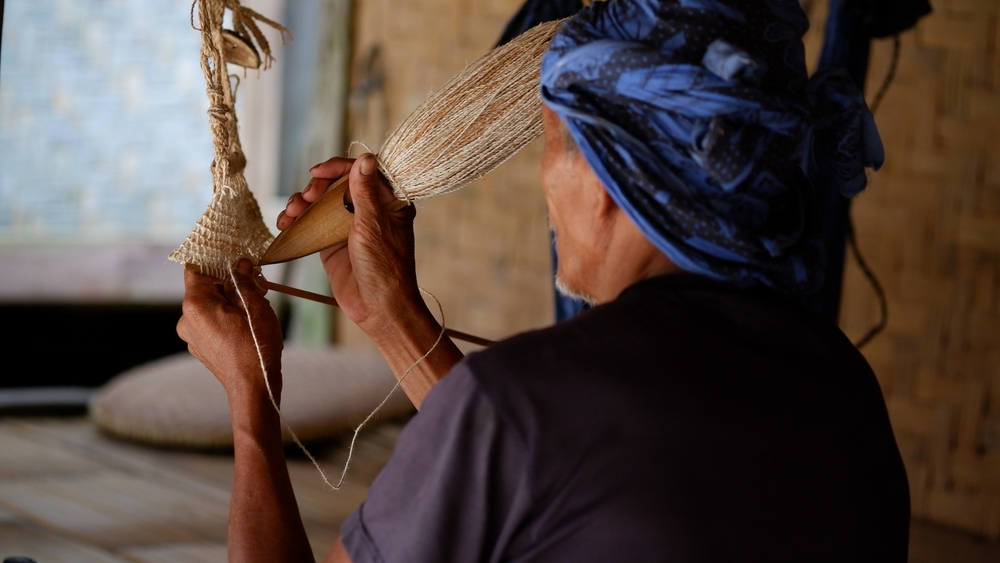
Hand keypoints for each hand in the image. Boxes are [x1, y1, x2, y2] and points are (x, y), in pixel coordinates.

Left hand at [177, 259, 283, 402]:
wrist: (254, 389)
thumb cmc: (255, 348)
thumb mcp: (256, 306)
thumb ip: (244, 281)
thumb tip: (240, 265)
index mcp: (195, 304)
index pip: (196, 268)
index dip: (215, 258)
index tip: (235, 255)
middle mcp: (186, 318)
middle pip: (206, 287)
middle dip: (231, 281)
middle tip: (258, 282)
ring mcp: (192, 335)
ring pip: (211, 305)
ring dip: (232, 299)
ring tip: (259, 305)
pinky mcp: (202, 347)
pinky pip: (212, 322)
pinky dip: (228, 316)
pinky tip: (249, 323)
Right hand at [278, 154, 420, 336]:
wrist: (378, 308)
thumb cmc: (385, 268)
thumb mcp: (373, 226)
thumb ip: (365, 192)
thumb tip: (366, 158)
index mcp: (389, 201)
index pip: (362, 171)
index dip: (338, 168)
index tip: (317, 173)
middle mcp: (369, 209)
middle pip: (337, 184)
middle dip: (316, 187)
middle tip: (305, 199)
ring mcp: (349, 225)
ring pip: (321, 202)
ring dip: (302, 203)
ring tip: (291, 213)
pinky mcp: (332, 241)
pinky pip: (311, 223)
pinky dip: (296, 220)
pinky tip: (285, 223)